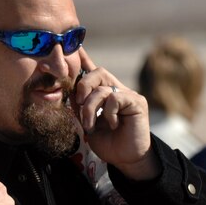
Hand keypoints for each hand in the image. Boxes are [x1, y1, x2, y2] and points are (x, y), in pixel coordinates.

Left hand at [71, 48, 160, 180]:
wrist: (125, 159)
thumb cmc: (106, 141)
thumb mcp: (86, 121)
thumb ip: (80, 105)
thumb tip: (68, 91)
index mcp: (104, 92)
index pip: (93, 70)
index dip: (84, 58)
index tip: (74, 45)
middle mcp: (117, 89)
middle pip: (97, 72)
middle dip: (82, 86)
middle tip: (78, 104)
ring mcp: (128, 94)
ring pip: (102, 88)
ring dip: (90, 108)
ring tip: (90, 125)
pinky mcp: (137, 102)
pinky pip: (115, 99)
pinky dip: (107, 113)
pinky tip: (112, 124)